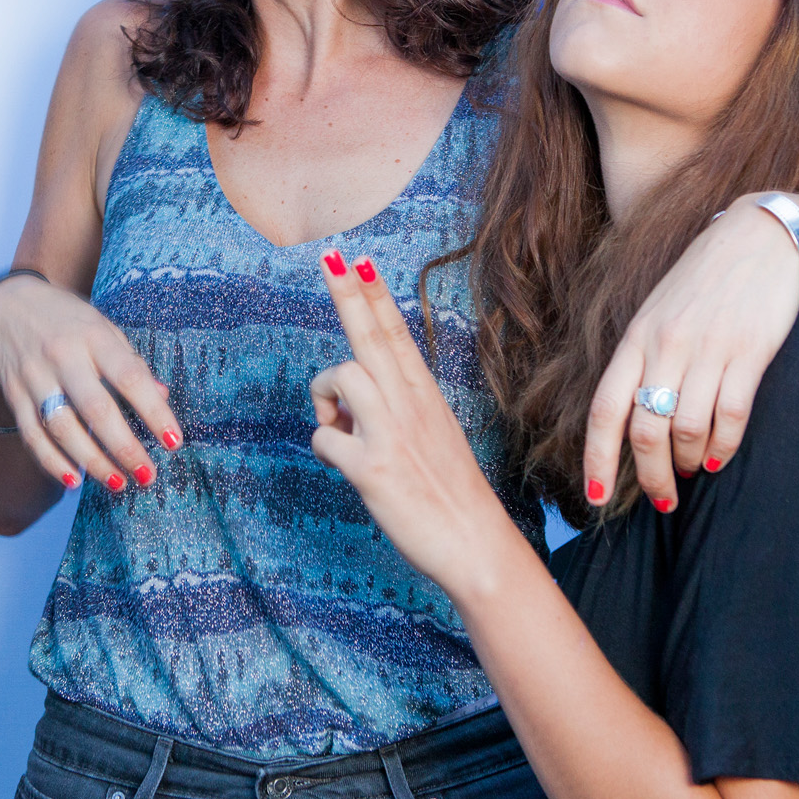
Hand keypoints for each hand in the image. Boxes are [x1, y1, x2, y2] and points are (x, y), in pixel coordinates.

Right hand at [0, 274, 180, 492]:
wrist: (7, 303)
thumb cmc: (66, 319)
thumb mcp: (103, 327)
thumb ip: (131, 362)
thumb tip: (162, 397)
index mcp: (93, 336)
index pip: (129, 378)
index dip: (154, 412)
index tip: (173, 442)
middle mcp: (63, 356)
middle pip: (96, 409)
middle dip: (124, 447)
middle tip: (147, 475)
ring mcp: (35, 377)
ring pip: (62, 428)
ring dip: (92, 462)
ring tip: (118, 483)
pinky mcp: (14, 394)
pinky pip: (32, 435)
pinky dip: (51, 462)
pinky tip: (73, 480)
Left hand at [309, 250, 519, 598]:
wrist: (475, 543)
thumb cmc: (448, 491)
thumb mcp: (430, 436)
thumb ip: (391, 412)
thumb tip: (342, 407)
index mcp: (423, 393)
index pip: (394, 332)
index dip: (374, 294)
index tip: (358, 258)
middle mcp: (409, 403)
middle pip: (369, 334)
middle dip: (346, 292)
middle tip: (327, 255)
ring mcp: (391, 432)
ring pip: (340, 376)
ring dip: (324, 398)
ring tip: (338, 426)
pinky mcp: (373, 467)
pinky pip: (323, 437)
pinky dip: (324, 448)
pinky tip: (342, 466)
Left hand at [583, 194, 798, 513]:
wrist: (758, 237)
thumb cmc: (701, 283)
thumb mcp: (657, 315)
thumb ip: (642, 362)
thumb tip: (631, 424)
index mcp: (635, 339)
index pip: (604, 409)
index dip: (596, 459)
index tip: (595, 498)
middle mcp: (664, 346)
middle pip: (645, 430)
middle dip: (651, 477)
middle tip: (663, 501)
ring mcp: (707, 349)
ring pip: (687, 429)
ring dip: (689, 462)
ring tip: (693, 469)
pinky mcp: (749, 351)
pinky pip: (731, 415)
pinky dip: (724, 445)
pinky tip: (720, 456)